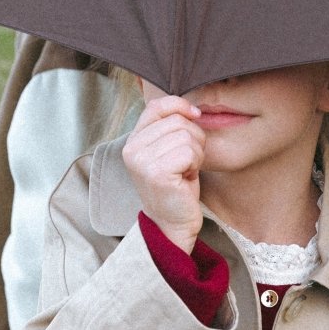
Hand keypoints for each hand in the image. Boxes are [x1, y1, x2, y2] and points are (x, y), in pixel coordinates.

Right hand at [122, 95, 205, 251]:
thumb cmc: (176, 187)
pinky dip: (196, 164)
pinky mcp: (157, 172)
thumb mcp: (168, 152)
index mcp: (132, 141)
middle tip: (187, 162)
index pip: (156, 106)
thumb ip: (170, 128)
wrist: (172, 224)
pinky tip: (187, 178)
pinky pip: (189, 152)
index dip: (179, 105)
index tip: (195, 115)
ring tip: (185, 171)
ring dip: (196, 154)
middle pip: (177, 121)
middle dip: (193, 139)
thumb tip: (192, 108)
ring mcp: (142, 161)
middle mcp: (132, 149)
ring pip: (186, 136)